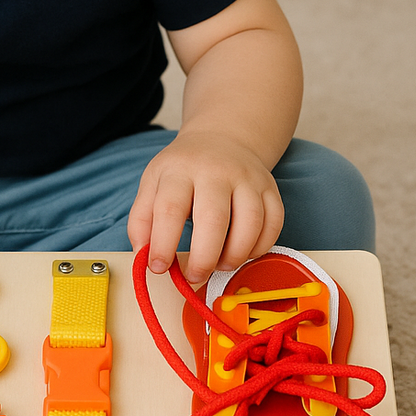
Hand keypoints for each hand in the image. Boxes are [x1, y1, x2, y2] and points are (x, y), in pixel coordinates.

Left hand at [127, 130, 284, 285]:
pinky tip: (243, 254)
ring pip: (250, 222)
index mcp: (180, 170)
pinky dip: (260, 247)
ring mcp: (248, 178)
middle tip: (194, 276)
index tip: (158, 268)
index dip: (163, 244)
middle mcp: (217, 171)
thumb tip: (143, 257)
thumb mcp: (152, 184)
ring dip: (235, 254)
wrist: (220, 140)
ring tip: (220, 266)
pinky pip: (274, 224)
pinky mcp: (270, 189)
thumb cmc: (183, 171)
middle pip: (214, 218)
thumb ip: (142, 220)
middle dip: (204, 257)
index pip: (170, 209)